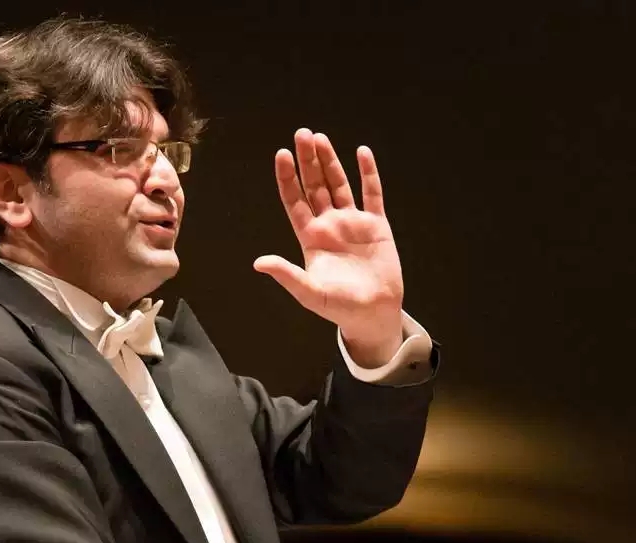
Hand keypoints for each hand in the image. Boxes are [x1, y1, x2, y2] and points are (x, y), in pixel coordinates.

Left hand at [254, 129, 404, 364]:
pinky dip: (368, 173)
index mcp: (311, 238)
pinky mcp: (376, 225)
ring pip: (339, 184)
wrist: (373, 313)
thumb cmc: (339, 307)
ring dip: (330, 161)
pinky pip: (372, 194)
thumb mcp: (309, 293)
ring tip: (320, 137)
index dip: (287, 178)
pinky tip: (361, 153)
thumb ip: (286, 274)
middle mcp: (329, 226)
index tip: (282, 155)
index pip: (295, 201)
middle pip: (315, 186)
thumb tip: (259, 263)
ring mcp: (353, 223)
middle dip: (307, 161)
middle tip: (301, 134)